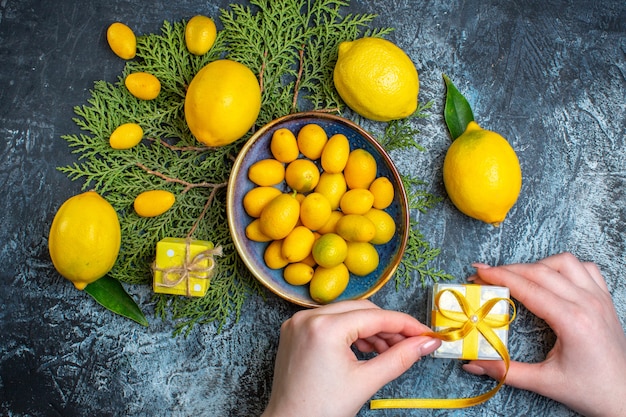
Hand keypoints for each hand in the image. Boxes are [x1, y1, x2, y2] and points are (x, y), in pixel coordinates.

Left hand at [261, 300, 440, 416]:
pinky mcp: (294, 330)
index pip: (376, 317)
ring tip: (388, 351)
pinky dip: (349, 332)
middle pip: (361, 310)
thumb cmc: (322, 409)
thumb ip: (400, 358)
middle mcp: (308, 317)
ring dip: (370, 329)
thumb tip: (427, 343)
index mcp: (325, 327)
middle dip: (388, 326)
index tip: (425, 334)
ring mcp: (298, 322)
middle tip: (411, 344)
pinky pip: (330, 321)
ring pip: (346, 314)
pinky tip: (364, 348)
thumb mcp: (367, 382)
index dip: (405, 324)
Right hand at [464, 252, 625, 416]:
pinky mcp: (605, 300)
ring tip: (518, 277)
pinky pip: (585, 268)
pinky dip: (564, 267)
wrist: (625, 398)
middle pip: (541, 271)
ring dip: (537, 265)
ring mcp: (600, 298)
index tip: (478, 273)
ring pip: (564, 262)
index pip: (528, 288)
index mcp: (573, 321)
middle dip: (508, 269)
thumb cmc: (590, 391)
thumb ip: (506, 371)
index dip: (500, 277)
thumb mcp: (545, 383)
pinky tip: (551, 279)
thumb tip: (474, 363)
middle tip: (485, 275)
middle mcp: (588, 303)